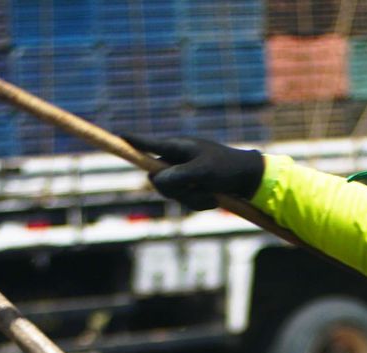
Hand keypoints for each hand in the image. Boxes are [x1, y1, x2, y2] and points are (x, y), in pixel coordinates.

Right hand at [124, 133, 264, 210]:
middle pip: (157, 180)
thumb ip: (178, 175)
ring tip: (211, 194)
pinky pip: (185, 201)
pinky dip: (199, 202)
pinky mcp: (190, 186)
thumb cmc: (227, 168)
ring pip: (172, 194)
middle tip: (197, 189)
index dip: (132, 141)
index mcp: (177, 147)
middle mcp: (176, 159)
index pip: (148, 143)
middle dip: (176, 190)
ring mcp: (183, 174)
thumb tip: (154, 179)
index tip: (118, 134)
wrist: (248, 178)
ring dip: (192, 199)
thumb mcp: (203, 172)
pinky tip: (213, 197)